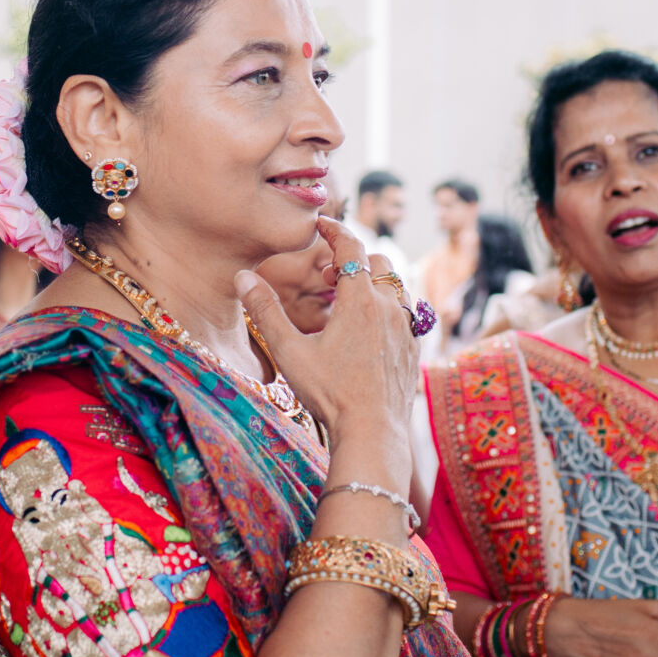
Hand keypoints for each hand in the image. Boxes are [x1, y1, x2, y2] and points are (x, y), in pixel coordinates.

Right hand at [240, 217, 418, 443]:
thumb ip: (265, 312)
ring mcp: (407, 328)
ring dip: (374, 282)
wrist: (373, 432)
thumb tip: (243, 278)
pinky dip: (388, 307)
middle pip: (379, 261)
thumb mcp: (290, 352)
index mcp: (359, 300)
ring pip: (396, 286)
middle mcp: (389, 307)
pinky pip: (407, 313)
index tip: (321, 224)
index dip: (334, 230)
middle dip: (354, 258)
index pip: (350, 246)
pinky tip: (369, 329)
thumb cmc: (330, 393)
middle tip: (328, 274)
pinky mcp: (414, 349)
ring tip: (348, 300)